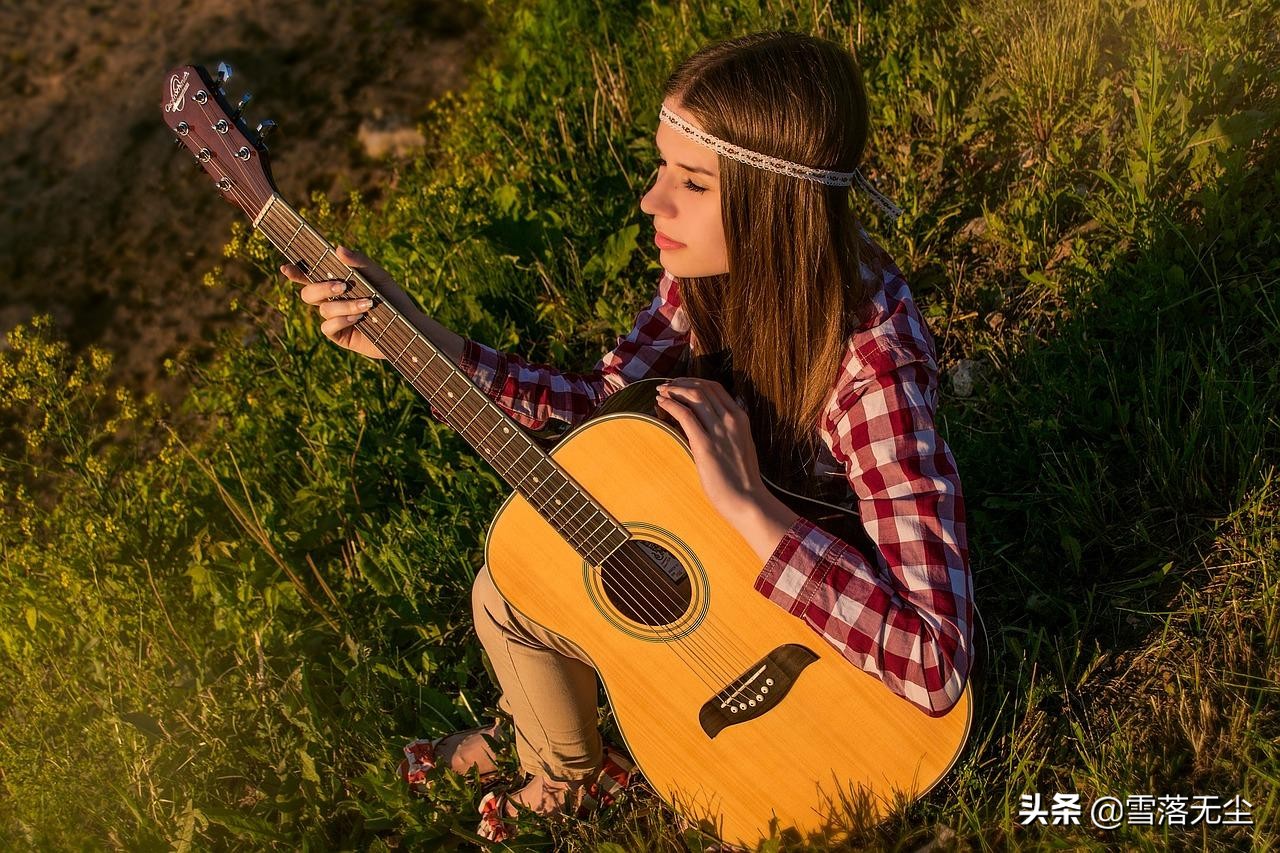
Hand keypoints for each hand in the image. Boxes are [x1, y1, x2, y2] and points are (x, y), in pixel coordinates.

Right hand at [281, 245, 415, 360]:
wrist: (408, 327)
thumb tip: (338, 248)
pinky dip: (342, 320)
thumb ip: (360, 262)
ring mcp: (334, 319)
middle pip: (308, 293)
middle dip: (321, 288)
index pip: (310, 276)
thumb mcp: (379, 277)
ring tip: (366, 304)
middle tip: (342, 286)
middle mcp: (331, 301)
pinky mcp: (340, 336)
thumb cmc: (393, 298)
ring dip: (343, 305)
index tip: (286, 267)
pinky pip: (328, 327)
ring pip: (322, 309)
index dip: (295, 272)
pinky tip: (358, 318)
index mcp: (336, 284)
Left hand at [654, 378, 768, 521]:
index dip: (694, 381)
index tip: (680, 384)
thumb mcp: (741, 445)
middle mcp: (731, 419)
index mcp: (741, 418)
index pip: (715, 388)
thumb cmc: (742, 479)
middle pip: (703, 387)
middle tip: (666, 386)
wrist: (748, 501)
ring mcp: (719, 431)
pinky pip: (685, 415)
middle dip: (681, 383)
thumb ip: (731, 430)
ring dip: (674, 390)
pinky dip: (671, 405)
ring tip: (661, 392)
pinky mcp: (705, 445)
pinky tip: (661, 404)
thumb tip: (713, 421)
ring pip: (694, 396)